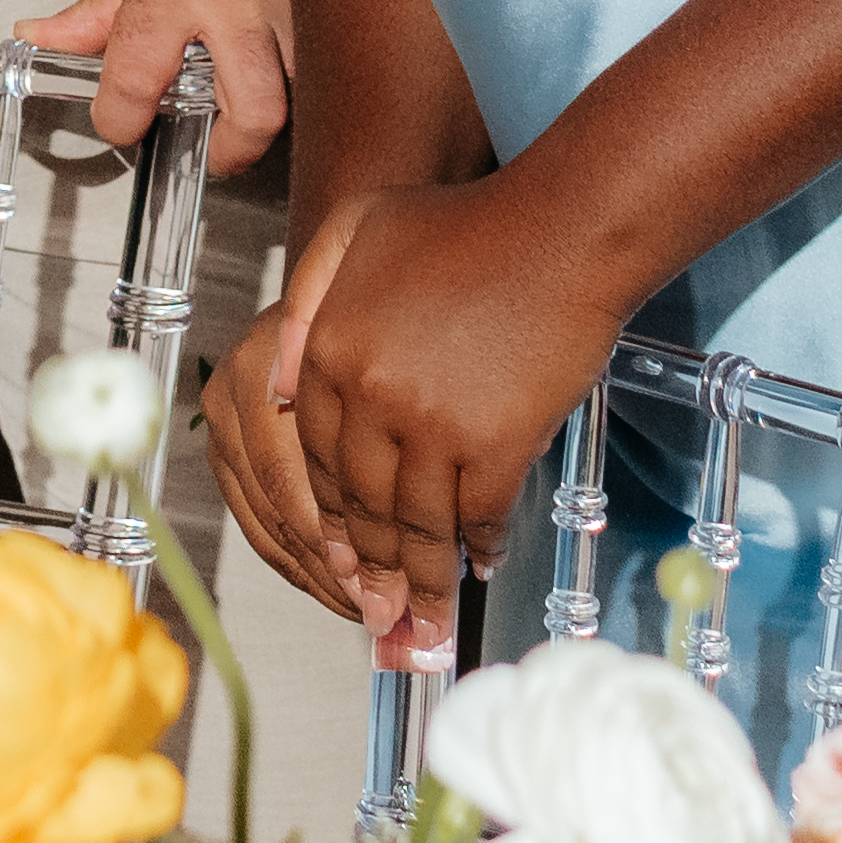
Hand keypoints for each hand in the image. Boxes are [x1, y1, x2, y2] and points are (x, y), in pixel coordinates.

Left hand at [20, 0, 299, 176]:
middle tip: (208, 147)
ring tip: (240, 103)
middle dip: (229, 150)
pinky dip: (294, 78)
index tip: (119, 121)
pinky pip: (317, 63)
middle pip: (252, 114)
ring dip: (267, 111)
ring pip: (297, 96)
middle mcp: (234, 5)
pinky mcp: (319, 3)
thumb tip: (44, 42)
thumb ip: (91, 11)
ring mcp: (287, 7)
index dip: (120, 119)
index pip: (137, 80)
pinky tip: (270, 67)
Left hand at [215, 172, 640, 639]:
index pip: (317, 458)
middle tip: (380, 613)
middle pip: (362, 502)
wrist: (561, 232)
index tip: (341, 556)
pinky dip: (478, 547)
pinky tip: (481, 564)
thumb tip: (281, 388)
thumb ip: (308, 301)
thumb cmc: (464, 223)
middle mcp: (369, 393)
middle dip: (372, 568)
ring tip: (425, 618)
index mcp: (328, 349)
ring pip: (416, 521)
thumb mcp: (354, 231)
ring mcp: (431, 424)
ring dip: (422, 578)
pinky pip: (477, 515)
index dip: (331, 516)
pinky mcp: (494, 444)